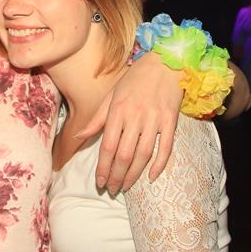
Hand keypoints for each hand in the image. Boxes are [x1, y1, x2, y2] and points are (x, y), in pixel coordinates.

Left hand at [77, 54, 183, 194]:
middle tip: (112, 189)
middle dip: (116, 176)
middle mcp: (135, 116)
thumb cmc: (135, 79)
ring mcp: (154, 119)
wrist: (165, 62)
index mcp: (118, 110)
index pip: (107, 146)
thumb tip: (80, 136)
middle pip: (123, 154)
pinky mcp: (171, 120)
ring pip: (143, 155)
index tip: (100, 181)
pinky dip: (159, 164)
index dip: (102, 167)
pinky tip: (151, 177)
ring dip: (134, 175)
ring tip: (126, 186)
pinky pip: (166, 147)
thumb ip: (97, 118)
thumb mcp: (112, 94)